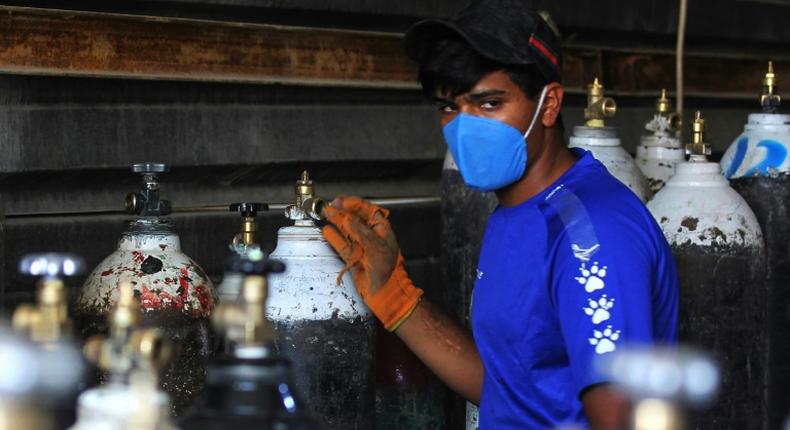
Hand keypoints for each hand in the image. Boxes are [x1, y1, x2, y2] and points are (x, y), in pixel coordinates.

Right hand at [322, 196, 422, 330]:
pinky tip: (327, 230)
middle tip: (330, 206)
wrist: (384, 292)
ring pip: (346, 229)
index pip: (367, 210)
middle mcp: (370, 235)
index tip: (341, 201)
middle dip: (342, 211)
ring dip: (336, 221)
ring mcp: (361, 245)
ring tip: (326, 214)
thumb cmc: (387, 269)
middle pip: (354, 218)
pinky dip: (334, 238)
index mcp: (381, 229)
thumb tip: (348, 219)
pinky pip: (342, 244)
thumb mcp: (376, 247)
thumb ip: (361, 232)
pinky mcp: (352, 256)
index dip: (353, 204)